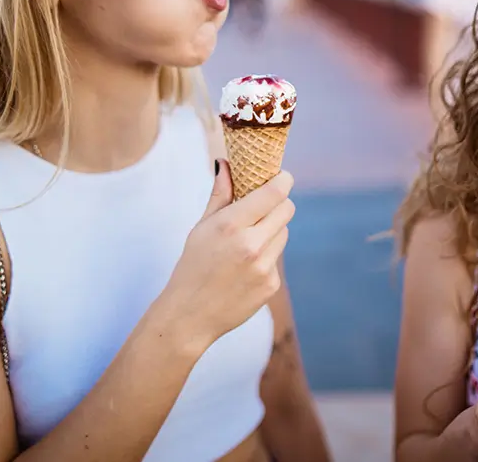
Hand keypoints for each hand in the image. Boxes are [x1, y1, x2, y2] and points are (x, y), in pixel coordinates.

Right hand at [164, 159, 294, 346]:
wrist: (190, 315)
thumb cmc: (192, 266)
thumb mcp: (201, 227)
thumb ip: (220, 195)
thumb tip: (226, 163)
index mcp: (231, 226)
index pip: (274, 193)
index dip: (283, 180)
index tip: (283, 176)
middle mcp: (251, 245)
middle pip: (287, 209)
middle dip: (279, 203)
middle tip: (267, 204)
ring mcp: (264, 267)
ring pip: (283, 233)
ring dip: (272, 230)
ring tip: (247, 241)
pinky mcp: (271, 285)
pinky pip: (277, 258)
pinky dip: (266, 256)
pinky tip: (245, 267)